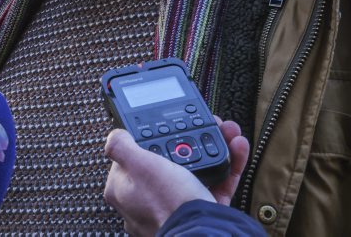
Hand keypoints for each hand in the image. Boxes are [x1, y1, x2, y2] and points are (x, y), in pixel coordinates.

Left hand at [103, 117, 248, 234]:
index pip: (134, 155)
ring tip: (226, 132)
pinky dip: (226, 166)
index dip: (152, 136)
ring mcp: (173, 207)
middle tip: (207, 125)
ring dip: (213, 147)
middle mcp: (145, 201)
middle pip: (169, 160)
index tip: (171, 125)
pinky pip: (214, 185)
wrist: (201, 233)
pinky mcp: (198, 213)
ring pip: (195, 170)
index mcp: (124, 189)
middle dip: (191, 138)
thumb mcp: (139, 164)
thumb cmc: (166, 202)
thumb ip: (121, 146)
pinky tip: (236, 149)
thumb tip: (114, 135)